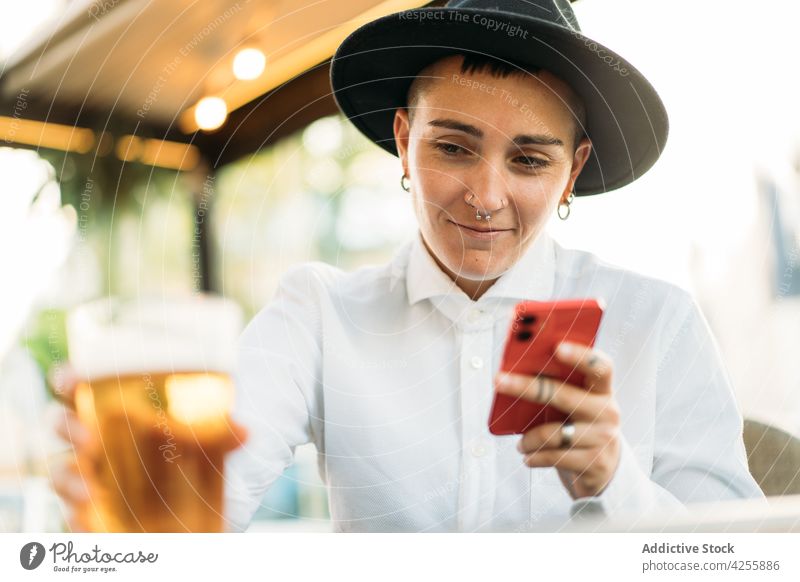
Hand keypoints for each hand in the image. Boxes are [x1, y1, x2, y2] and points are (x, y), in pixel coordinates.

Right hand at [49, 364, 248, 531]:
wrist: (189, 507)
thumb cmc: (185, 454)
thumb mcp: (205, 442)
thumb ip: (221, 436)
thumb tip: (245, 432)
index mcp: (112, 408)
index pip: (79, 386)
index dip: (67, 378)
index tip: (70, 378)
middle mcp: (92, 438)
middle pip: (61, 424)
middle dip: (64, 426)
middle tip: (86, 437)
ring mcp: (87, 474)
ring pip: (61, 471)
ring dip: (68, 479)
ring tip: (90, 491)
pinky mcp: (88, 510)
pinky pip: (70, 513)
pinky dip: (74, 518)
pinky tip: (88, 521)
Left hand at [494, 342, 620, 498]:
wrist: (604, 469)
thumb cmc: (579, 427)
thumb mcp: (577, 405)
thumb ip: (559, 388)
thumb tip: (517, 371)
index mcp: (603, 391)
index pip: (600, 367)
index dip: (581, 356)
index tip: (557, 347)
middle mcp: (607, 412)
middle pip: (563, 395)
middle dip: (526, 387)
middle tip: (499, 381)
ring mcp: (603, 439)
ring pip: (553, 433)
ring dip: (529, 439)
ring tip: (521, 445)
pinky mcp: (595, 464)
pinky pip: (554, 456)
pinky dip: (535, 457)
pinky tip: (528, 457)